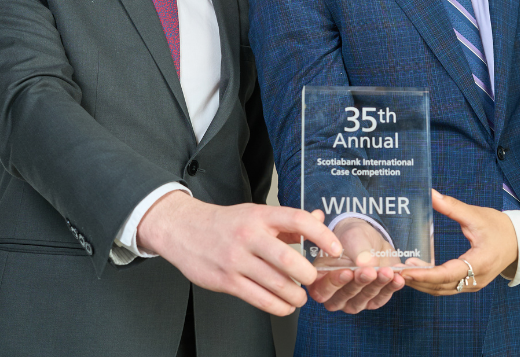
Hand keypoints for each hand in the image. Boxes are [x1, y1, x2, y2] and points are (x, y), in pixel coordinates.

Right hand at [136, 191, 342, 315]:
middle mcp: (249, 235)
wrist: (184, 230)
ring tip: (301, 298)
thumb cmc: (226, 223)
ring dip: (295, 295)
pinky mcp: (226, 280)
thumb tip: (320, 219)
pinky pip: (258, 298)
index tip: (335, 247)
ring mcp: (236, 259)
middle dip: (308, 274)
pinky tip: (284, 306)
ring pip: (275, 283)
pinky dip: (277, 306)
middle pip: (288, 258)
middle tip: (314, 279)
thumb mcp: (256, 213)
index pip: (297, 220)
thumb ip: (288, 220)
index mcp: (260, 215)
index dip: (321, 235)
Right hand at [304, 218, 404, 312]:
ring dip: (376, 286)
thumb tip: (366, 264)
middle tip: (370, 271)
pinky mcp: (372, 300)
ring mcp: (353, 300)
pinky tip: (398, 279)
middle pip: (344, 297)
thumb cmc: (353, 238)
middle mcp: (335, 294)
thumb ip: (358, 252)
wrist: (370, 239)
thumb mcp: (353, 238)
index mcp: (321, 280)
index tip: (348, 271)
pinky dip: (390, 289)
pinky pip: (380, 299)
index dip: (334, 283)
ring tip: (387, 272)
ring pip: (363, 299)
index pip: (322, 290)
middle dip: (359, 283)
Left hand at [401, 189, 517, 295]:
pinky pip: (448, 287)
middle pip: (441, 286)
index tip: (406, 270)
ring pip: (443, 290)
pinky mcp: (471, 284)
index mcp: (479, 262)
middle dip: (417, 280)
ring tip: (402, 271)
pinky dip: (432, 282)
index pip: (447, 274)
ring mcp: (474, 284)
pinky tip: (418, 272)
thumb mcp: (476, 215)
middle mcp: (476, 279)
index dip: (425, 274)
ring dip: (422, 283)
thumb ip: (452, 207)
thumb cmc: (500, 228)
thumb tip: (430, 194)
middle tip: (395, 271)